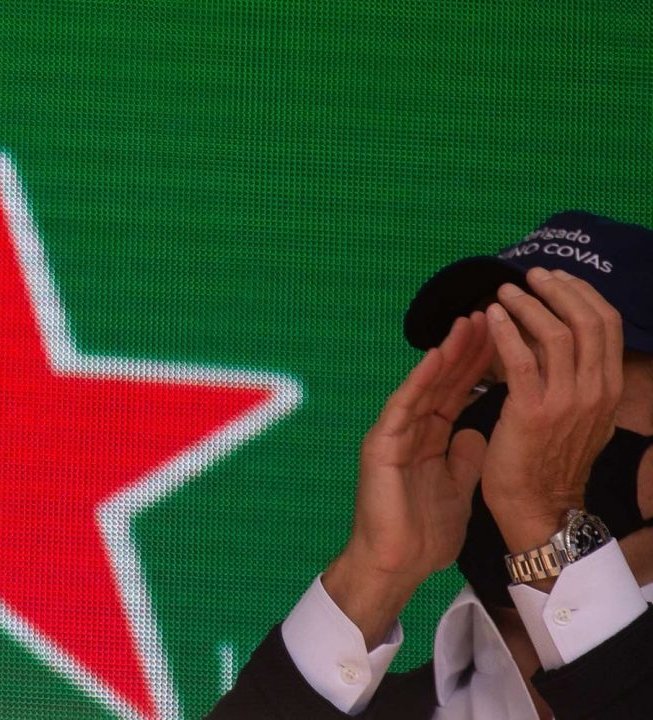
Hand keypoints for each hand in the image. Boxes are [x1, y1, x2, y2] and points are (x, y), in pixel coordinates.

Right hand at [322, 312, 491, 638]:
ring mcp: (392, 434)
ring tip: (468, 324)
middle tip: (487, 315)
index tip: (498, 338)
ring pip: (424, 385)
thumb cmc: (424, 535)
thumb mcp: (458, 490)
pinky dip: (420, 381)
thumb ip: (466, 458)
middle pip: (441, 382)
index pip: (455, 394)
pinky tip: (436, 358)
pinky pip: (404, 406)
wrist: (396, 564)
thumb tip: (478, 431)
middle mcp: (408, 430)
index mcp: (427, 440)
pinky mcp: (381, 445)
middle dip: (464, 350)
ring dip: (446, 354)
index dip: (476, 366)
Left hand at [479, 267, 624, 551]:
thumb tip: (556, 327)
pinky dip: (506, 330)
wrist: (539, 505)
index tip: (556, 278)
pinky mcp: (533, 411)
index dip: (582, 293)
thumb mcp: (580, 413)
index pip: (608, 325)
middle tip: (531, 275)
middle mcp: (596, 393)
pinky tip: (491, 316)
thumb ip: (575, 373)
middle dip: (559, 290)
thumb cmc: (551, 456)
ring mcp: (567, 403)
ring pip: (557, 334)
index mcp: (609, 389)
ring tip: (505, 292)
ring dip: (528, 305)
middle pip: (589, 322)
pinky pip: (521, 359)